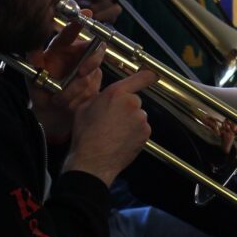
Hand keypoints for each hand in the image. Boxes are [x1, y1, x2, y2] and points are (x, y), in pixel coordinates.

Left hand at [28, 21, 105, 142]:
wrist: (50, 116)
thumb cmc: (41, 92)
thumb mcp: (33, 76)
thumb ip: (33, 61)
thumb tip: (32, 47)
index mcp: (62, 49)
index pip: (72, 31)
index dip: (80, 21)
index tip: (87, 14)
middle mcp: (78, 56)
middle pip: (95, 49)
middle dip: (90, 61)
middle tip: (82, 73)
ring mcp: (88, 70)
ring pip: (92, 74)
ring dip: (75, 90)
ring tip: (59, 100)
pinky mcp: (95, 85)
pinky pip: (92, 89)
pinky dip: (79, 99)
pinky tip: (68, 104)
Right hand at [63, 70, 155, 184]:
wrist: (93, 162)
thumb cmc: (85, 135)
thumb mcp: (84, 107)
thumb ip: (99, 96)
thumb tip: (104, 95)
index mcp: (117, 92)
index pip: (142, 77)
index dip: (148, 75)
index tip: (152, 75)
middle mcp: (132, 103)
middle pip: (134, 100)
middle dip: (126, 107)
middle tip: (113, 119)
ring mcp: (141, 119)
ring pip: (138, 116)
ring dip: (130, 121)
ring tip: (115, 133)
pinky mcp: (146, 133)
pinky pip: (142, 129)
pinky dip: (135, 133)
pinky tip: (121, 140)